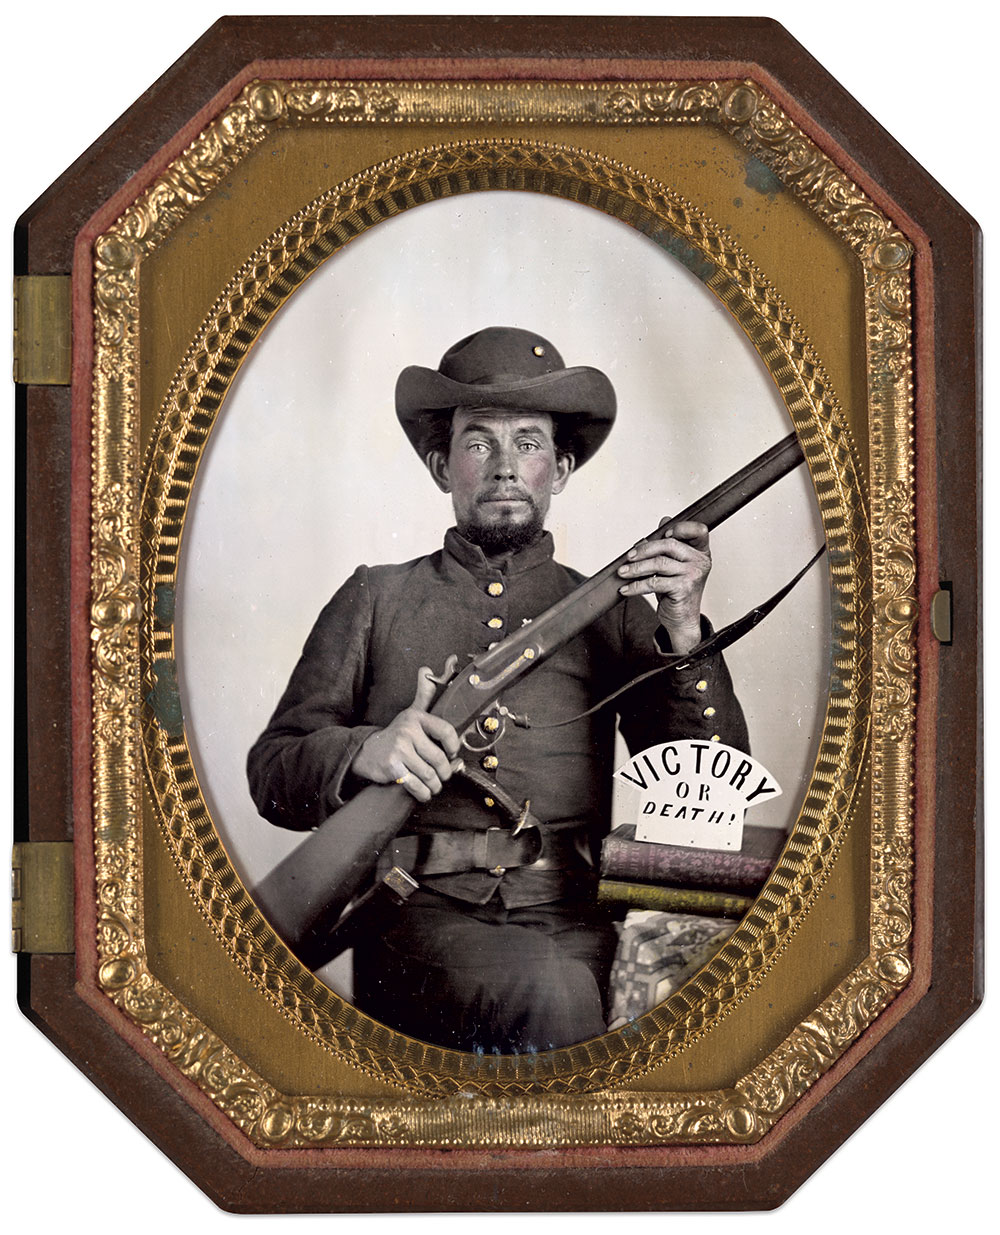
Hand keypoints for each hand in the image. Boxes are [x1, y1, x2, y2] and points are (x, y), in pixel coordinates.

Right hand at [351, 666, 462, 802]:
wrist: (365, 751)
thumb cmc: (395, 735)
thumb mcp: (409, 713)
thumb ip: (423, 695)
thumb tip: (426, 670)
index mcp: (416, 718)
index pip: (446, 731)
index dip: (453, 747)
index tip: (451, 754)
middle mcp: (408, 731)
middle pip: (439, 759)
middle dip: (444, 773)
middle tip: (441, 776)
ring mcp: (400, 749)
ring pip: (430, 774)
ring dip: (435, 786)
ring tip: (433, 786)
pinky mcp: (393, 767)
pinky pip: (416, 785)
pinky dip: (423, 793)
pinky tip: (423, 792)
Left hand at [617, 519, 710, 654]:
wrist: (681, 619)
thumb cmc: (677, 591)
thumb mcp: (673, 565)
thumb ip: (668, 545)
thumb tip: (663, 522)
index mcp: (700, 552)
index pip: (698, 530)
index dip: (681, 527)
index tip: (663, 532)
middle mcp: (699, 561)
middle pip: (669, 545)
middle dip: (644, 550)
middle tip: (629, 557)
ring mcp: (693, 575)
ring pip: (659, 563)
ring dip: (636, 568)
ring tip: (623, 572)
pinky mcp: (683, 588)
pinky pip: (654, 582)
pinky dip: (636, 586)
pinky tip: (626, 588)